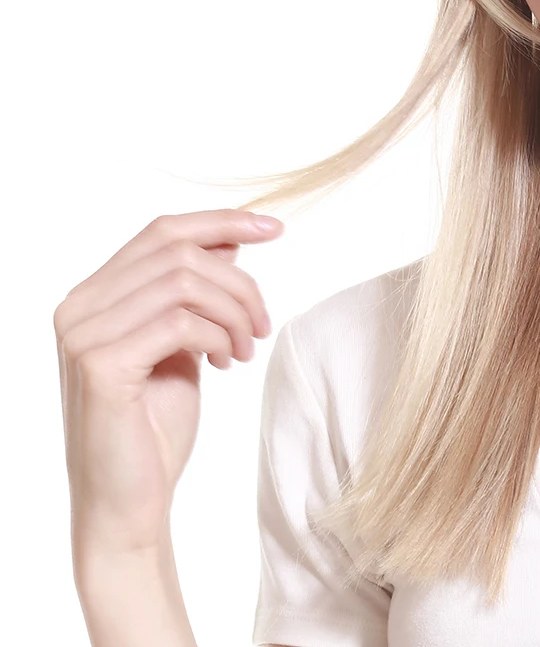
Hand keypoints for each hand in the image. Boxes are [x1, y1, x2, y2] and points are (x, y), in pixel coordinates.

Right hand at [55, 209, 282, 556]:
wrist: (129, 502)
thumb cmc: (154, 425)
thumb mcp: (184, 343)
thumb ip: (194, 293)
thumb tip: (231, 239)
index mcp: (94, 296)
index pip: (162, 231)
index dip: (222, 222)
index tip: (275, 227)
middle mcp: (78, 307)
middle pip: (179, 251)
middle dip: (239, 281)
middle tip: (263, 323)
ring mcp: (83, 335)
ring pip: (184, 281)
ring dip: (234, 311)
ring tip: (247, 348)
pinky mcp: (99, 364)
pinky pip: (179, 322)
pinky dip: (219, 336)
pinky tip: (227, 362)